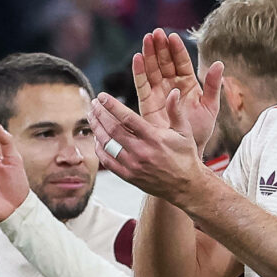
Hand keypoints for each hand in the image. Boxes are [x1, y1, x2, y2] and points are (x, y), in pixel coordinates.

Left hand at [90, 90, 208, 201]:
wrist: (185, 185)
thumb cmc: (185, 155)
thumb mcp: (184, 131)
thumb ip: (176, 111)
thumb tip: (174, 91)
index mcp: (154, 138)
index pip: (127, 118)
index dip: (112, 105)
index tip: (101, 96)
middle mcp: (141, 151)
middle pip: (113, 129)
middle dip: (100, 114)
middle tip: (93, 104)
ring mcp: (133, 165)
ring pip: (108, 144)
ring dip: (97, 129)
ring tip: (91, 117)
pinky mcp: (128, 176)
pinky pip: (108, 162)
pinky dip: (100, 149)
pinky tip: (97, 138)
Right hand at [129, 28, 222, 148]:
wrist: (188, 151)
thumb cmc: (200, 131)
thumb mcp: (210, 107)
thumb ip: (213, 85)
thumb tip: (219, 63)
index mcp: (188, 84)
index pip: (181, 62)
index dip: (177, 49)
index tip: (173, 36)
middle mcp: (172, 85)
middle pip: (164, 62)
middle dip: (160, 47)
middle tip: (156, 32)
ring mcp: (159, 93)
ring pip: (153, 69)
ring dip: (149, 54)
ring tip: (147, 39)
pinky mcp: (148, 103)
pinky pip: (142, 85)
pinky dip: (139, 72)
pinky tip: (138, 58)